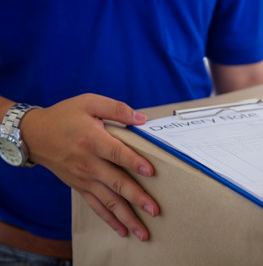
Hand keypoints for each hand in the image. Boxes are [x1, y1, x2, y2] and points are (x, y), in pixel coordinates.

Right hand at [21, 94, 158, 240]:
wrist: (35, 134)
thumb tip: (142, 119)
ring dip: (127, 217)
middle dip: (137, 198)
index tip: (151, 172)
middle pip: (116, 183)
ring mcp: (84, 178)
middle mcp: (89, 163)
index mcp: (93, 140)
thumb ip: (117, 109)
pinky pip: (96, 206)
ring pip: (108, 201)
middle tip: (155, 210)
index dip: (134, 162)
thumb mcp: (89, 103)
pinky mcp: (80, 187)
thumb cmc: (65, 116)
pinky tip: (123, 231)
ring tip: (143, 231)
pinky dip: (109, 219)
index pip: (117, 153)